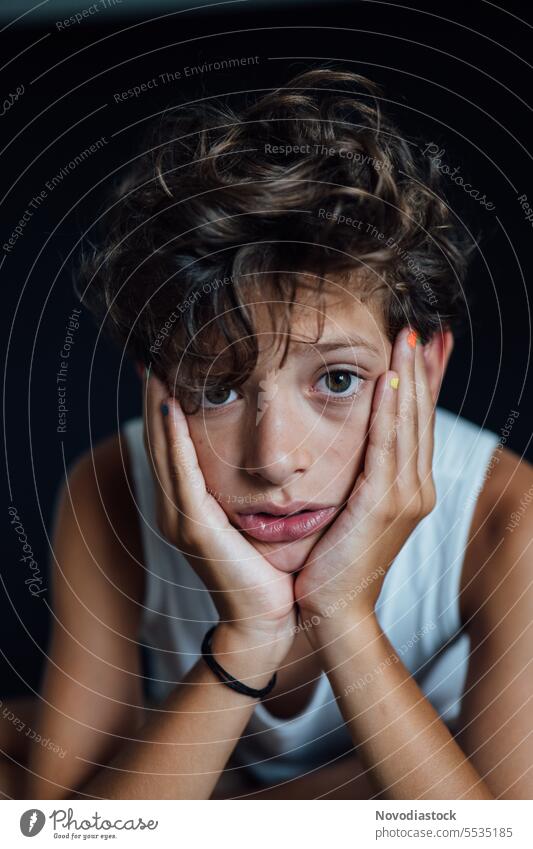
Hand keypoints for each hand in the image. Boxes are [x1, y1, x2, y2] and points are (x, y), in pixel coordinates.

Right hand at [142, 370, 296, 669]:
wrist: (267, 619)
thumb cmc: (266, 569)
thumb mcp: (252, 517)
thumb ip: (246, 486)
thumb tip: (265, 456)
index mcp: (190, 503)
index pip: (174, 443)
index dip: (166, 405)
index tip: (167, 365)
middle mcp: (177, 506)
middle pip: (161, 440)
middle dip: (154, 397)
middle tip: (151, 355)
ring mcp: (181, 518)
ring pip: (165, 451)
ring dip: (158, 408)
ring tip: (155, 368)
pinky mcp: (194, 529)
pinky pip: (182, 475)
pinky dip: (174, 440)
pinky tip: (172, 408)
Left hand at [294, 327, 436, 628]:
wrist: (333, 609)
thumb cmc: (336, 560)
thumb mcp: (354, 508)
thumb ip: (361, 473)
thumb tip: (355, 443)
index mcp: (410, 485)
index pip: (419, 422)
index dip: (425, 382)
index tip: (425, 345)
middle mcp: (417, 486)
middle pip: (422, 415)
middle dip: (423, 369)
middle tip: (422, 328)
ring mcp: (405, 496)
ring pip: (410, 424)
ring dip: (410, 378)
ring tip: (410, 338)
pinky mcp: (384, 504)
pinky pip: (388, 447)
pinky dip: (391, 412)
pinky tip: (390, 381)